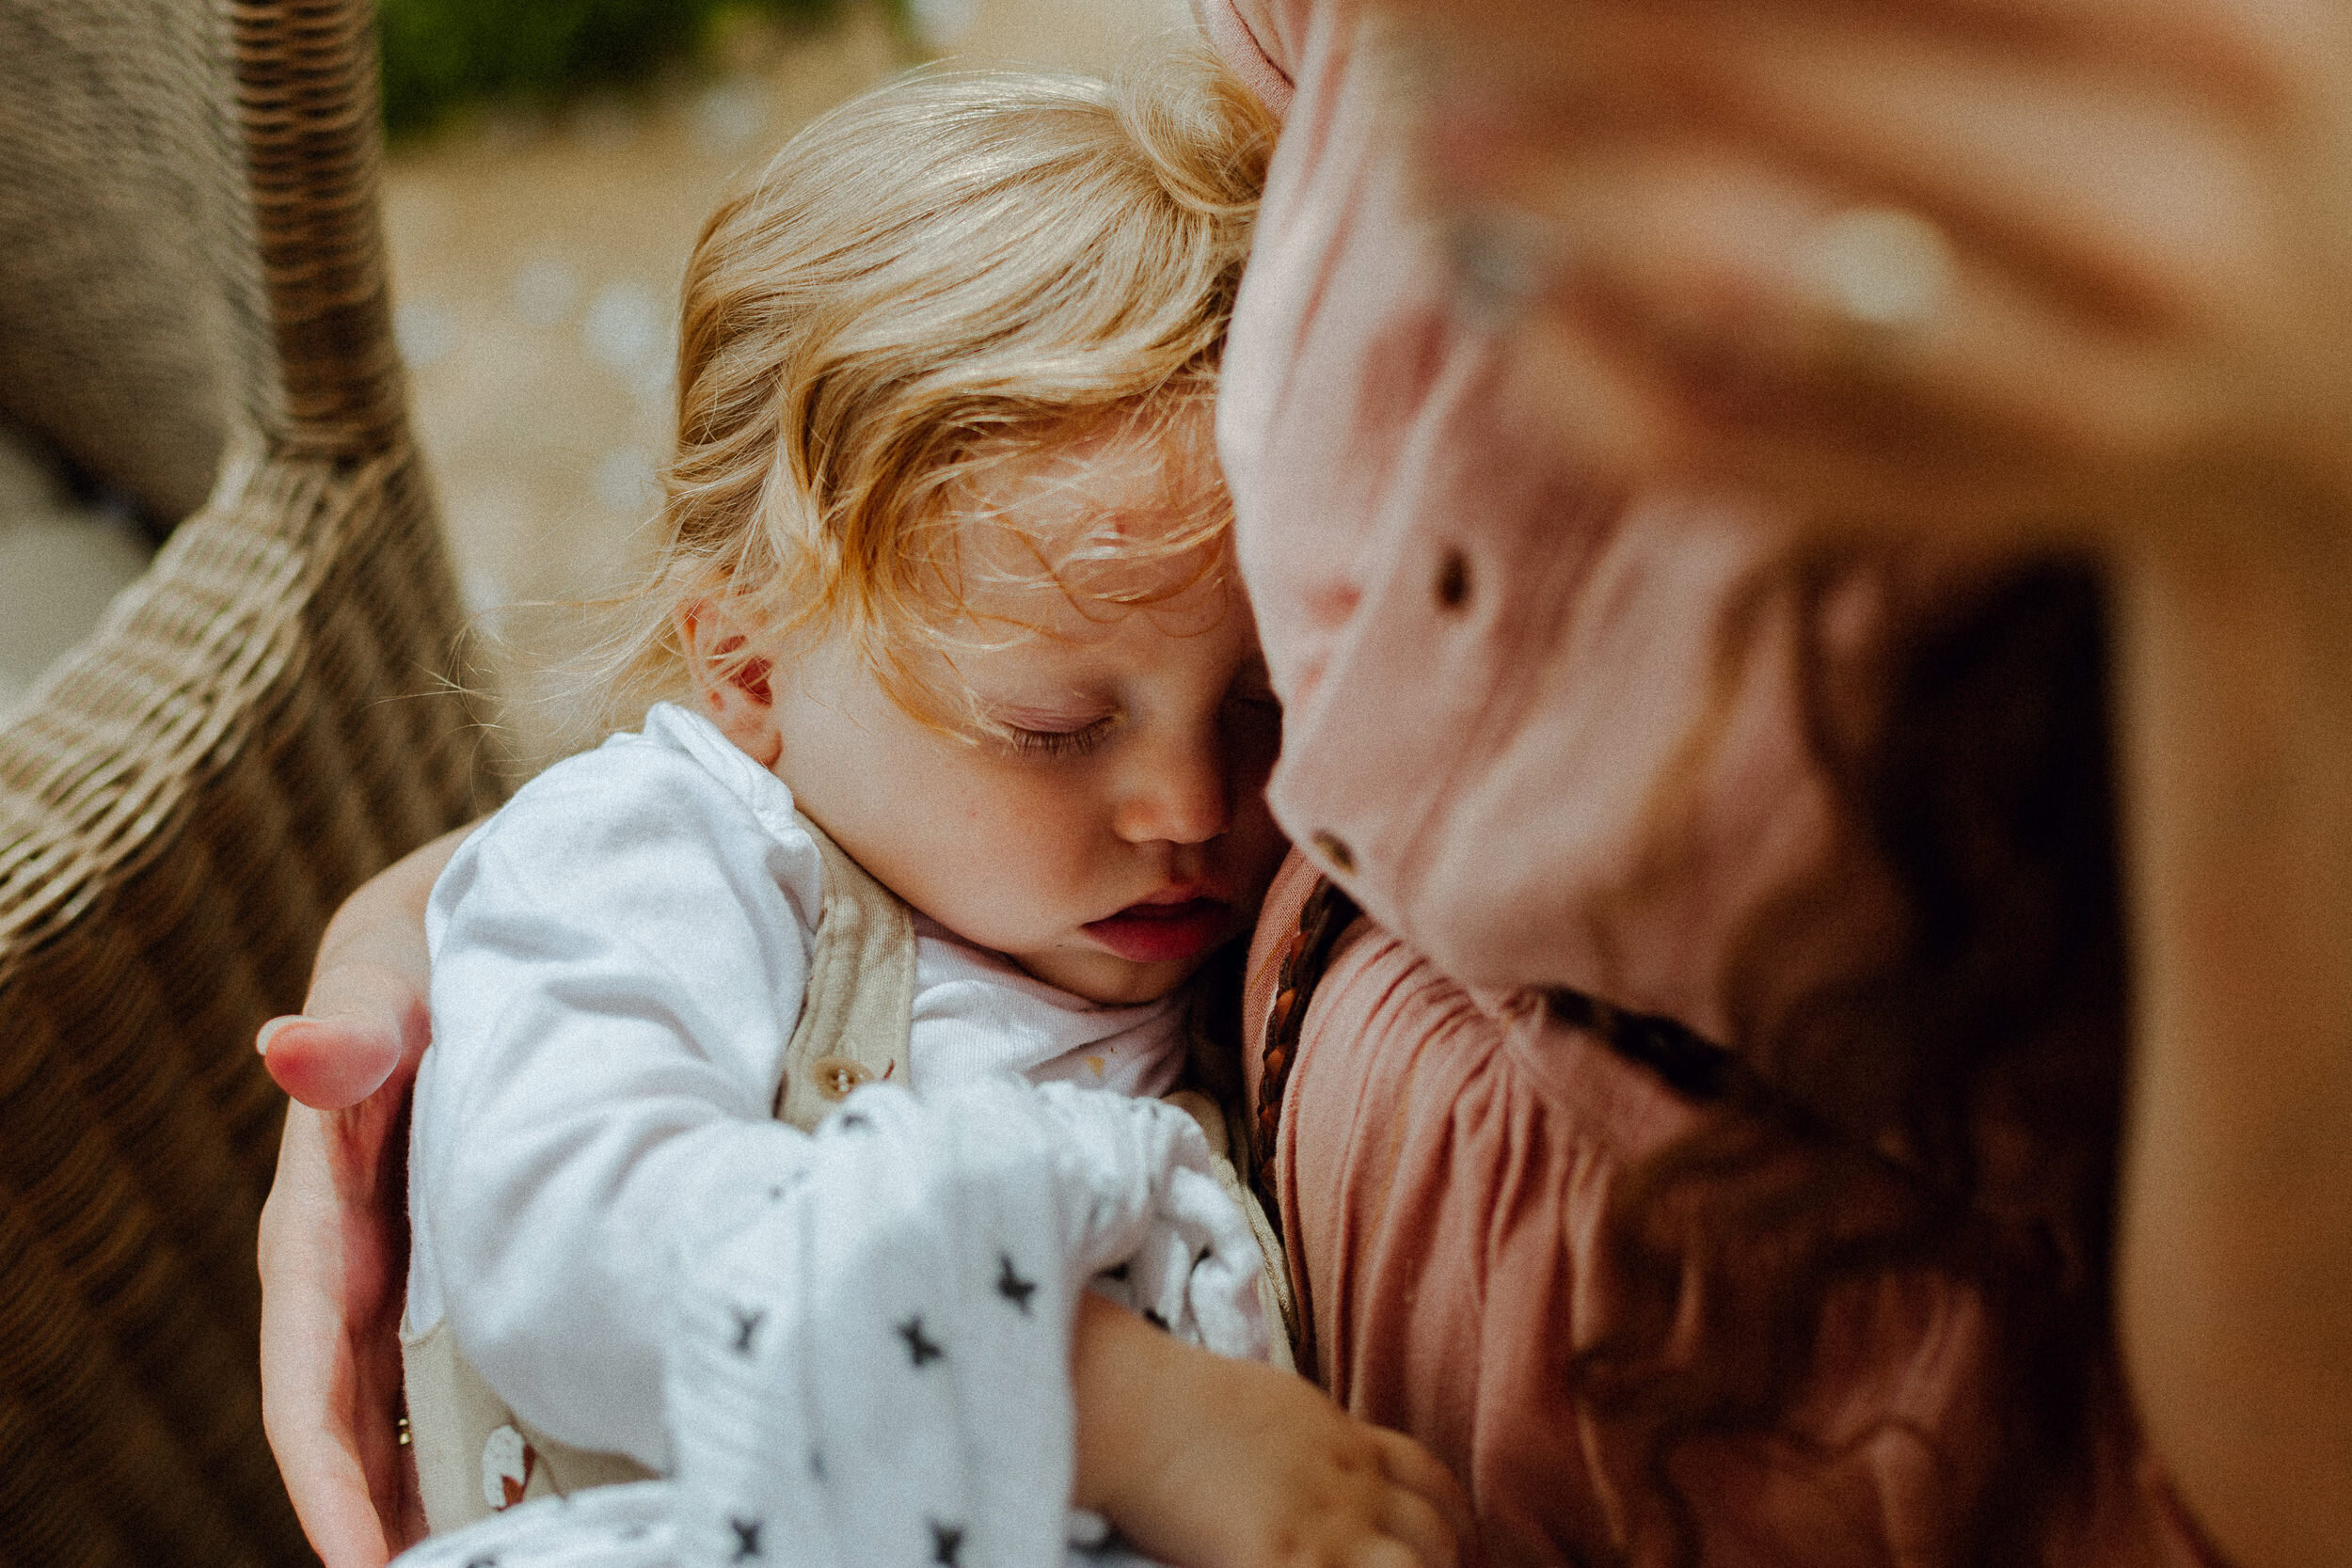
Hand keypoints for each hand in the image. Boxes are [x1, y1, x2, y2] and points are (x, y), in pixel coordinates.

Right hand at [257, 827, 469, 1565]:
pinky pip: (486, 1362)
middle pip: (363, 1424)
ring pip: (423, 1411)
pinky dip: (509, 1431)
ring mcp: (429, 1268)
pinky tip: (566, 1486)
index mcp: (324, 1216)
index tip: (363, 1563)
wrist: (494, 913)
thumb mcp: (392, 971)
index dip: (328, 1474)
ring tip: (519, 1565)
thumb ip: (356, 1021)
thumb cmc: (432, 942)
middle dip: (389, 1518)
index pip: (308, 1373)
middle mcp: (368, 1262)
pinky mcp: (489, 1255)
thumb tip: (293, 1052)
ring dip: (449, 1497)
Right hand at [1071, 1296, 1474, 1567]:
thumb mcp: (1268, 1403)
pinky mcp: (1286, 1562)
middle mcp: (1348, 1481)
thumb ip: (1303, 1435)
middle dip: (1448, 1563)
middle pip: (1434, 1533)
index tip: (1459, 1542)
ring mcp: (1325, 1526)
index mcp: (1342, 1438)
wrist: (1138, 1403)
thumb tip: (1305, 1451)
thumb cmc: (1179, 1400)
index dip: (1453, 1516)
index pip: (1427, 1477)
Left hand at [1376, 0, 2351, 541]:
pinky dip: (1578, 366)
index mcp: (2214, 31)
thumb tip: (1687, 3)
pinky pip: (1721, 450)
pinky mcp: (1968, 513)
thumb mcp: (2176, 7)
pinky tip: (1503, 281)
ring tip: (1430, 113)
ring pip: (1726, 267)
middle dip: (1557, 18)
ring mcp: (2061, 397)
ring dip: (1540, 176)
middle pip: (1762, 70)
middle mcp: (2154, 220)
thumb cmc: (2236, 118)